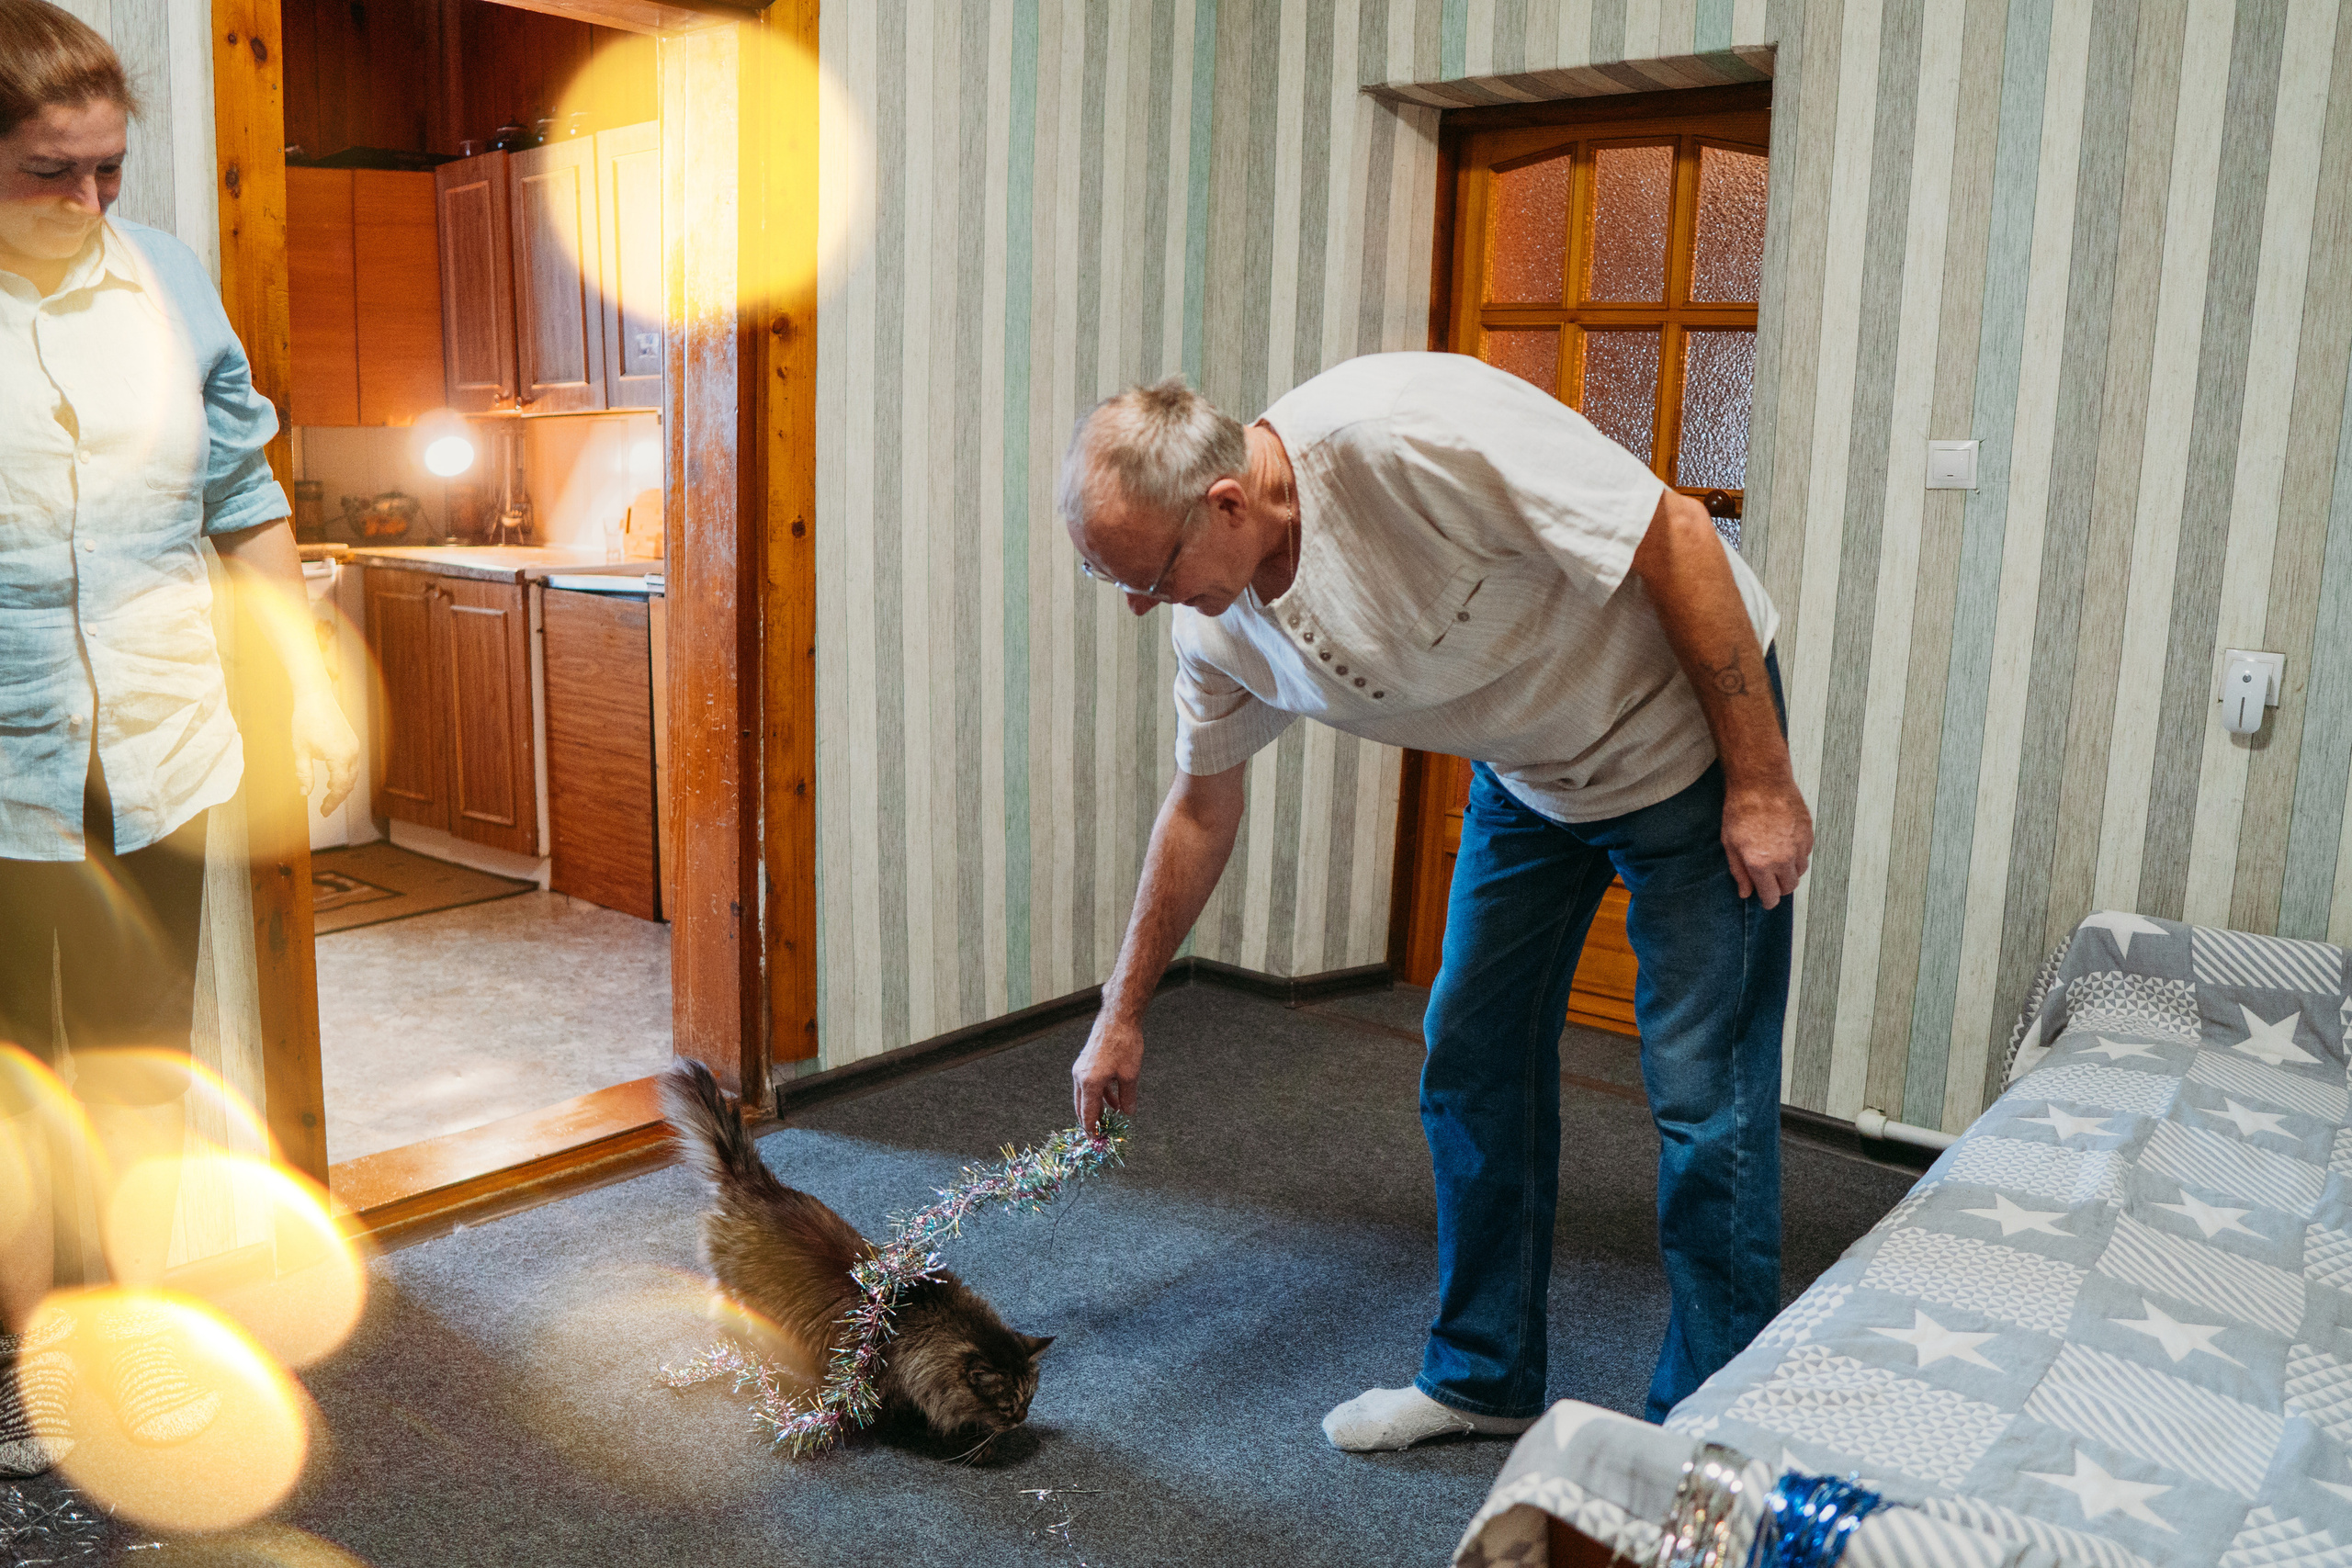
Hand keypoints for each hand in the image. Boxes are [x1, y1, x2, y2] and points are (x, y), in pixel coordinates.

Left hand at [291, 685, 360, 814]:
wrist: (315, 696)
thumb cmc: (305, 721)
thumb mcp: (300, 750)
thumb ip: (304, 774)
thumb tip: (305, 794)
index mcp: (340, 757)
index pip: (339, 788)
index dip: (332, 803)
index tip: (323, 813)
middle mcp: (352, 753)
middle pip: (349, 784)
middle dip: (338, 798)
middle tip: (325, 808)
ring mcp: (354, 746)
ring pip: (353, 775)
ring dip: (342, 787)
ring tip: (328, 796)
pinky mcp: (353, 741)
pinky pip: (353, 765)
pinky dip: (345, 775)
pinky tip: (333, 778)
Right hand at [1072, 1010, 1144, 1133]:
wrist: (1118, 1018)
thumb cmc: (1125, 1045)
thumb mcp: (1130, 1075)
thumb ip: (1128, 1098)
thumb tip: (1128, 1113)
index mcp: (1089, 1083)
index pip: (1087, 1114)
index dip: (1091, 1129)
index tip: (1096, 1140)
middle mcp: (1080, 1077)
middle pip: (1081, 1107)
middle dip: (1090, 1121)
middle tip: (1099, 1133)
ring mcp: (1081, 1068)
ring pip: (1084, 1095)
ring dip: (1096, 1107)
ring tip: (1109, 1118)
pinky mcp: (1085, 1061)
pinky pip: (1089, 1084)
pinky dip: (1098, 1094)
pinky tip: (1112, 1099)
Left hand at [1721, 776, 1811, 908]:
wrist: (1761, 783)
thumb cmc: (1741, 810)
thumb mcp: (1730, 844)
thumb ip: (1739, 872)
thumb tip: (1745, 892)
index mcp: (1761, 864)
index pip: (1771, 896)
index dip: (1768, 901)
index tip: (1766, 901)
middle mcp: (1783, 859)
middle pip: (1789, 887)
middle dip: (1779, 888)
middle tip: (1770, 881)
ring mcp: (1798, 847)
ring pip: (1800, 872)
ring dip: (1789, 872)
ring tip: (1776, 860)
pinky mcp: (1808, 835)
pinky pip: (1806, 855)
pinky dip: (1797, 855)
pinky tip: (1784, 845)